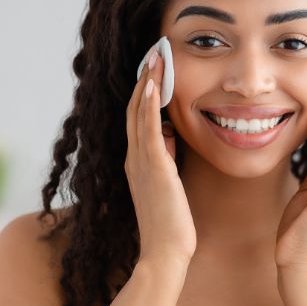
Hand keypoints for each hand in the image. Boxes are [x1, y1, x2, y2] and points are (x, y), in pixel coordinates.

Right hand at [125, 47, 196, 265]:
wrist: (165, 254)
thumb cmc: (171, 224)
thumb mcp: (168, 184)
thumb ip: (166, 159)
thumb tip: (170, 134)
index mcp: (139, 161)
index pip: (139, 116)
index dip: (144, 89)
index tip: (155, 67)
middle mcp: (135, 156)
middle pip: (135, 107)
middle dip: (144, 77)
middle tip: (154, 51)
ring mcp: (141, 161)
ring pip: (138, 111)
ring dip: (146, 81)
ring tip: (155, 55)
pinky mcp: (153, 166)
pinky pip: (148, 128)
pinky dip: (148, 103)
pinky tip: (153, 83)